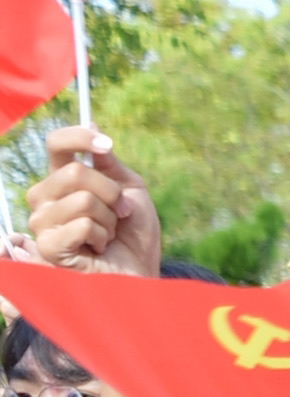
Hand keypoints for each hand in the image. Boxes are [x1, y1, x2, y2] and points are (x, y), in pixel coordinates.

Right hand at [25, 127, 160, 275]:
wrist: (140, 272)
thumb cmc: (133, 234)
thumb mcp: (130, 190)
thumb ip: (109, 163)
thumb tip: (91, 124)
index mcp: (62, 180)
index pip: (56, 144)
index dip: (79, 138)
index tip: (107, 145)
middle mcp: (44, 198)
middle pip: (74, 172)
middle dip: (111, 192)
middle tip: (121, 214)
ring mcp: (42, 223)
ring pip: (81, 199)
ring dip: (108, 218)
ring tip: (108, 234)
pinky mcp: (48, 246)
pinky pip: (81, 224)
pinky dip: (101, 235)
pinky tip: (99, 248)